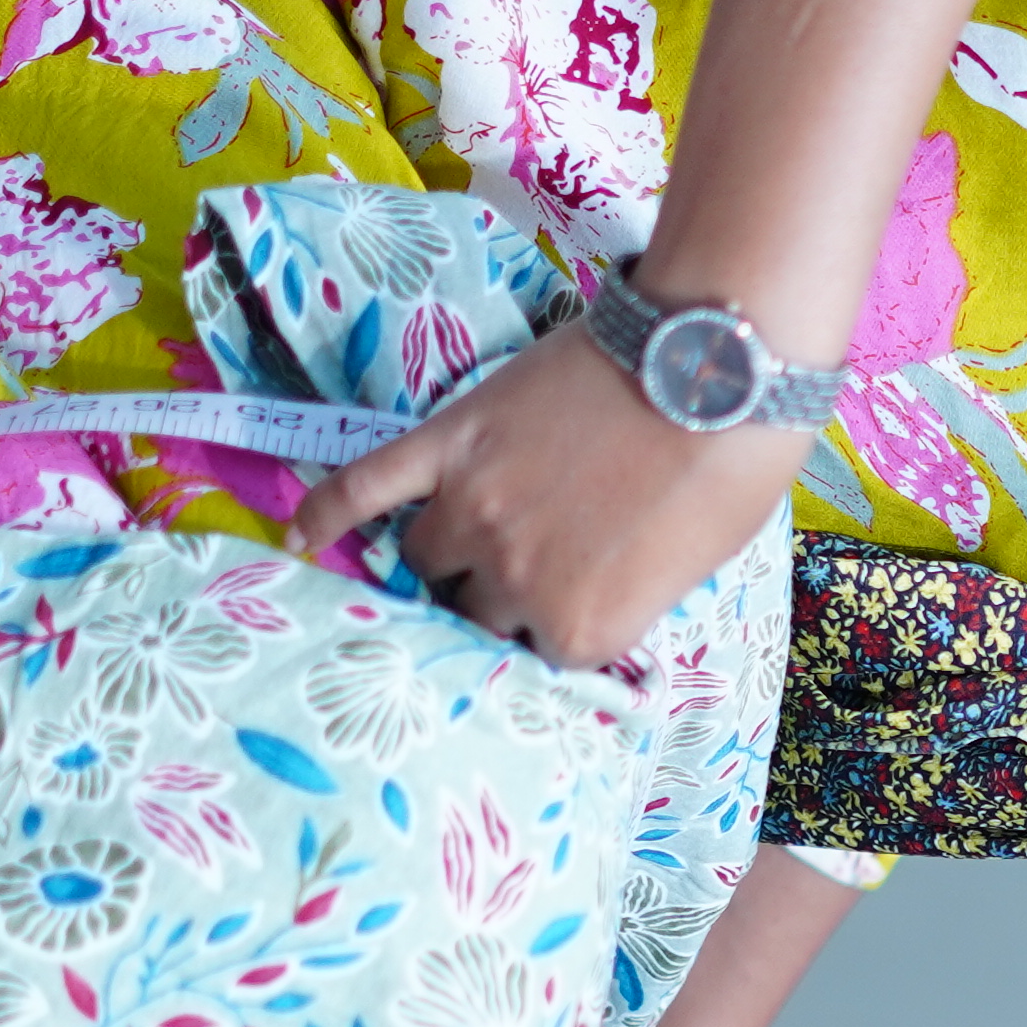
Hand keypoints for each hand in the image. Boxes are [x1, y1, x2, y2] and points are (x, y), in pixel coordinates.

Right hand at [289, 319, 787, 672]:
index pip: (538, 661)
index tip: (558, 613)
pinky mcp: (448, 447)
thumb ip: (622, 607)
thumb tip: (587, 613)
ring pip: (423, 559)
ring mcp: (473, 513)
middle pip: (474, 614)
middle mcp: (516, 584)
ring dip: (440, 555)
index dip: (550, 632)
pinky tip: (298, 535)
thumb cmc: (727, 470)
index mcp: (582, 631)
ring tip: (460, 539)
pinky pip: (363, 490)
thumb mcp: (690, 571)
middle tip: (520, 570)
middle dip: (496, 599)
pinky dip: (327, 512)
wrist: (713, 365)